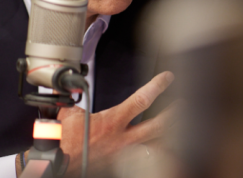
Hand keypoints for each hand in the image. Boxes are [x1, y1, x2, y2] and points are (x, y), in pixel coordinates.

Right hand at [56, 71, 176, 177]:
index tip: (168, 78)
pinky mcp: (121, 164)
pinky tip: (163, 149)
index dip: (157, 86)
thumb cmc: (62, 143)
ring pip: (155, 145)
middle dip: (174, 114)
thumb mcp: (70, 116)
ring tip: (181, 127)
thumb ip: (81, 104)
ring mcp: (124, 153)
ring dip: (169, 136)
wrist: (57, 164)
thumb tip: (78, 96)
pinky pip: (143, 159)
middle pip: (159, 125)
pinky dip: (153, 154)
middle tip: (184, 104)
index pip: (142, 100)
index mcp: (113, 122)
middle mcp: (123, 138)